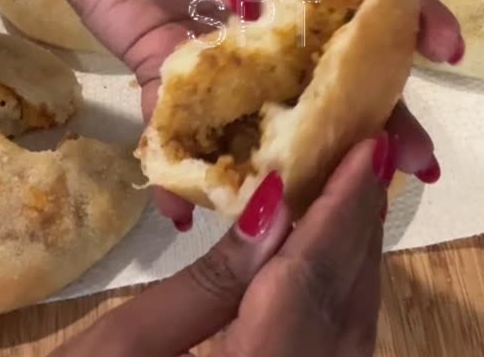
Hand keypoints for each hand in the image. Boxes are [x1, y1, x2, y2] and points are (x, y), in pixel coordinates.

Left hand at [34, 0, 461, 226]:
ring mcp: (221, 55)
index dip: (412, 18)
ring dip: (298, 157)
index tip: (447, 52)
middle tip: (410, 163)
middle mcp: (268, 20)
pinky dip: (188, 167)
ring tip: (324, 203)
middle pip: (332, 72)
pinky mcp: (166, 75)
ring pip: (270, 112)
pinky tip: (198, 211)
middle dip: (376, 117)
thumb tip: (251, 2)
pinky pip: (183, 126)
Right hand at [51, 134, 394, 356]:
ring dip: (355, 267)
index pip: (309, 285)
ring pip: (353, 341)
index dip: (340, 211)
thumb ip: (207, 283)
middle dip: (358, 231)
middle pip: (347, 314)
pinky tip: (325, 264)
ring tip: (349, 195)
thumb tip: (276, 206)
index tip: (365, 147)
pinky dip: (339, 306)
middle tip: (365, 156)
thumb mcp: (118, 350)